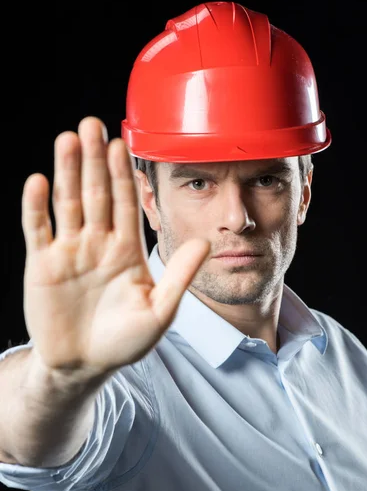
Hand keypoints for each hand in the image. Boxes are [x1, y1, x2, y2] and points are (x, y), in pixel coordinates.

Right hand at [21, 117, 209, 373]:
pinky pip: (38, 229)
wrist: (85, 365)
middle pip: (96, 194)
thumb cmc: (125, 342)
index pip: (126, 204)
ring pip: (67, 203)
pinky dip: (36, 207)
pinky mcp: (41, 264)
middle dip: (94, 161)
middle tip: (93, 125)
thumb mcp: (159, 311)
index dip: (123, 175)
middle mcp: (97, 243)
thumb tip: (206, 242)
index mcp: (126, 250)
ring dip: (66, 172)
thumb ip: (179, 276)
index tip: (124, 145)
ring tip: (68, 139)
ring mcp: (69, 251)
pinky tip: (39, 181)